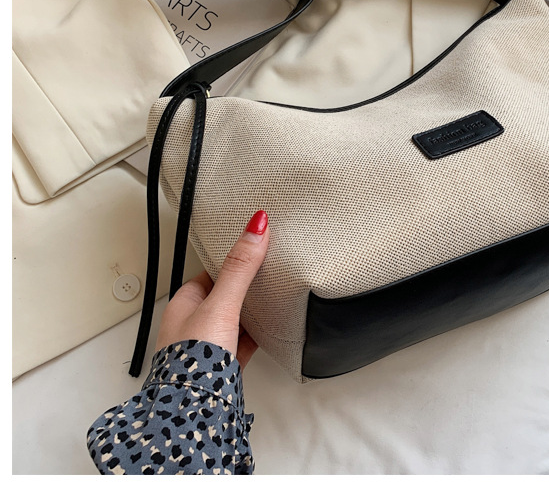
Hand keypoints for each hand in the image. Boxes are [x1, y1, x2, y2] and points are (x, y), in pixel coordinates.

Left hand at [155, 210, 268, 368]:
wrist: (195, 410)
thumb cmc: (192, 360)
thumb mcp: (221, 304)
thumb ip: (240, 267)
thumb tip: (255, 227)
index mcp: (185, 303)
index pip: (211, 271)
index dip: (232, 259)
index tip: (253, 246)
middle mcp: (193, 324)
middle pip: (225, 295)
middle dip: (245, 286)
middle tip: (269, 269)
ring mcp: (209, 346)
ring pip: (235, 319)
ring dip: (251, 311)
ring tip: (273, 295)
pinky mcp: (225, 365)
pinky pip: (245, 342)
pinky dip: (259, 334)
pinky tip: (271, 330)